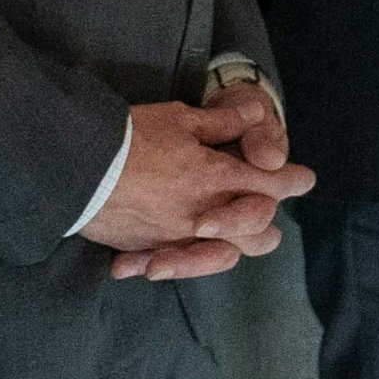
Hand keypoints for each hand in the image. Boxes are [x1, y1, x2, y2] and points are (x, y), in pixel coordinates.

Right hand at [83, 94, 313, 281]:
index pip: (272, 185)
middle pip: (259, 234)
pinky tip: (164, 256)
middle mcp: (205, 215)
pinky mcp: (147, 249)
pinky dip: (175, 261)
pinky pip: (173, 264)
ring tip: (225, 236)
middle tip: (264, 206)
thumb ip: (222, 122)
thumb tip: (256, 115)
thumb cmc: (131, 137)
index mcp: (218, 179)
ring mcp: (177, 237)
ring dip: (230, 248)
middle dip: (267, 221)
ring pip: (223, 257)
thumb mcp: (181, 118)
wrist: (74, 166)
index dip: (294, 181)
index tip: (304, 179)